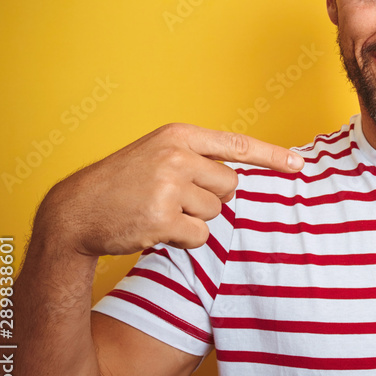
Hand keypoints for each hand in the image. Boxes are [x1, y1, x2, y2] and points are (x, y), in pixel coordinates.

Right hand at [37, 123, 303, 256]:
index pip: (238, 145)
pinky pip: (200, 236)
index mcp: (178, 136)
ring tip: (158, 210)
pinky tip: (154, 228)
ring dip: (194, 219)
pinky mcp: (163, 219)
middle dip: (211, 198)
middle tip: (174, 197)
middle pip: (231, 186)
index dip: (272, 156)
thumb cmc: (123, 183)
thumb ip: (197, 158)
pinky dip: (183, 239)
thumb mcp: (158, 154)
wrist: (75, 210)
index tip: (300, 165)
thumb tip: (239, 178)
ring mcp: (170, 187)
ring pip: (216, 213)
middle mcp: (177, 157)